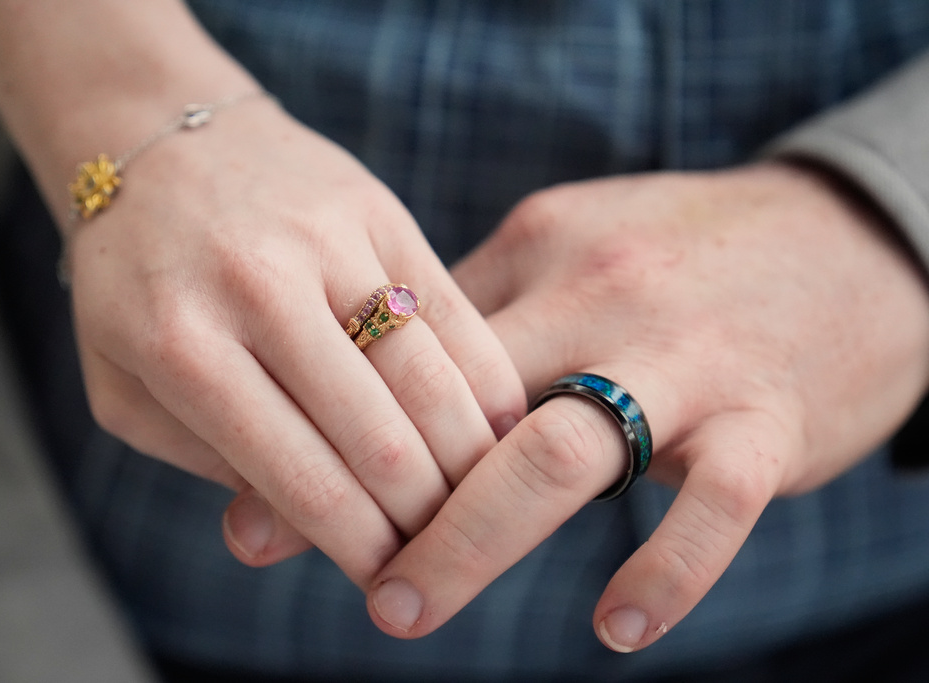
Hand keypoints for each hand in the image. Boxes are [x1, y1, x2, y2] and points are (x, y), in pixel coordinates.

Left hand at [68, 98, 524, 586]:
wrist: (160, 140)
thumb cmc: (136, 280)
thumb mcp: (122, 384)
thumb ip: (201, 457)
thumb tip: (297, 518)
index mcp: (181, 347)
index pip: (297, 476)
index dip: (356, 544)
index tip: (387, 577)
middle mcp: (257, 288)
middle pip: (377, 437)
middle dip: (421, 516)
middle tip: (438, 547)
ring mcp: (325, 242)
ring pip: (428, 375)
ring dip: (464, 457)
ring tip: (472, 496)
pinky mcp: (376, 211)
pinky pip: (454, 308)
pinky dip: (485, 378)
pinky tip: (497, 424)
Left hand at [364, 162, 928, 647]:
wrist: (844, 233)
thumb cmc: (680, 254)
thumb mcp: (574, 247)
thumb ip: (484, 310)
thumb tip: (368, 381)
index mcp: (539, 252)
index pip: (417, 348)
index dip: (337, 425)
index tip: (260, 496)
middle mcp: (601, 297)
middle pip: (470, 401)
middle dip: (383, 492)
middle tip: (315, 566)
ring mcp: (686, 357)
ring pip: (565, 449)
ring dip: (473, 539)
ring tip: (405, 607)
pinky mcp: (768, 415)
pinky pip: (714, 503)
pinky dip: (665, 572)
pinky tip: (614, 629)